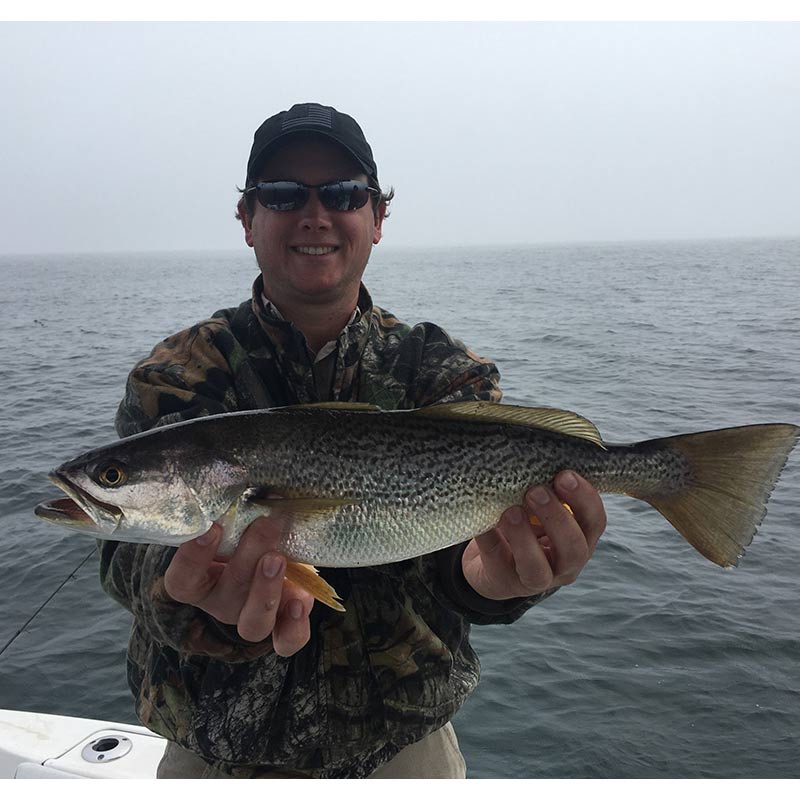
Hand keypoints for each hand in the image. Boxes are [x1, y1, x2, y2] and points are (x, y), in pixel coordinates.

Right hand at [163, 515, 313, 655]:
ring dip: (267, 590)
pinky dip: (294, 626)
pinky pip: (287, 640)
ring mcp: (251, 618)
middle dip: (247, 558)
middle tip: (264, 524)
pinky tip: (300, 601)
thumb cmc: (244, 533)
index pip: (182, 580)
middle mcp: (222, 604)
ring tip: (279, 558)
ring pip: (253, 623)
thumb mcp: (235, 520)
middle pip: (226, 594)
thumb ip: (235, 506)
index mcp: (199, 583)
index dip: (193, 558)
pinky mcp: (282, 626)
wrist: (270, 558)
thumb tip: (246, 477)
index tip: (211, 526)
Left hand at [462, 471, 605, 599]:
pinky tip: (484, 521)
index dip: (585, 499)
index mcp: (581, 538)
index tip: (565, 475)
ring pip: (538, 568)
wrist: (492, 562)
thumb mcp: (541, 507)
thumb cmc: (526, 524)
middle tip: (536, 491)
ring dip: (525, 537)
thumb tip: (534, 451)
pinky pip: (497, 561)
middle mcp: (565, 563)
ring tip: (510, 511)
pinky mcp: (505, 582)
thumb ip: (546, 487)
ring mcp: (536, 579)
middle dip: (557, 518)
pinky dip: (489, 539)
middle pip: (574, 548)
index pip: (595, 521)